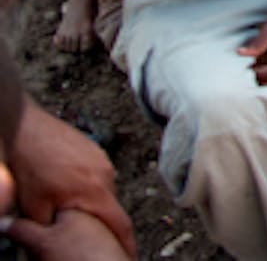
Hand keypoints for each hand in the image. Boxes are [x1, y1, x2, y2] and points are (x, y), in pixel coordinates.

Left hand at [10, 101, 135, 257]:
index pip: (120, 223)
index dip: (127, 243)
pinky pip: (96, 175)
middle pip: (110, 207)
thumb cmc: (30, 165)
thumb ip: (50, 231)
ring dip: (90, 201)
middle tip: (82, 226)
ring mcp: (101, 160)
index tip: (129, 254)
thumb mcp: (36, 209)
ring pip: (102, 190)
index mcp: (96, 192)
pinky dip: (86, 186)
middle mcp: (105, 174)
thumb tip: (52, 246)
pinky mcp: (94, 151)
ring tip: (66, 201)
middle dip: (98, 219)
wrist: (26, 130)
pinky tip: (64, 184)